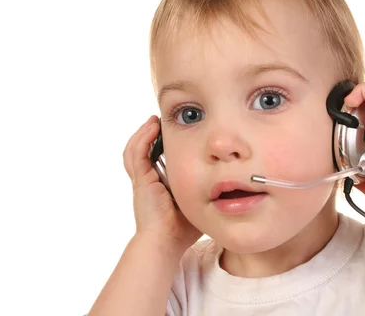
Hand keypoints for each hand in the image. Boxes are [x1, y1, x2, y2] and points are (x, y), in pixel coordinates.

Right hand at [123, 115, 201, 253]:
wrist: (165, 243)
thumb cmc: (183, 230)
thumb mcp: (198, 203)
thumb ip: (207, 193)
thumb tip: (230, 185)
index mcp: (156, 186)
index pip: (153, 159)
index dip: (157, 145)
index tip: (171, 134)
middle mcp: (146, 182)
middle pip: (139, 152)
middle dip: (148, 135)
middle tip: (158, 122)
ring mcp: (142, 181)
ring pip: (134, 150)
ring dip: (143, 133)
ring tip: (154, 121)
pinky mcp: (141, 181)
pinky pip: (137, 154)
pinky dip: (142, 139)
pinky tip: (152, 128)